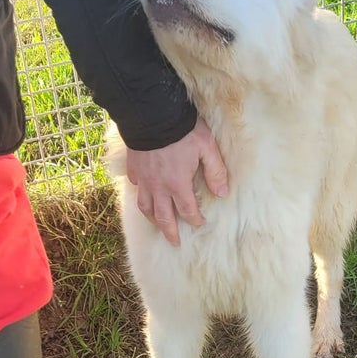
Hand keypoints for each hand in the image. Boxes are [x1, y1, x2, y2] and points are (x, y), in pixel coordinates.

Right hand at [124, 118, 227, 246]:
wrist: (153, 115)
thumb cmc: (183, 131)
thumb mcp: (207, 148)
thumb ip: (216, 171)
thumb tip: (222, 193)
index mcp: (178, 184)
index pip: (187, 210)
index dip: (194, 219)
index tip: (198, 223)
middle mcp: (159, 187)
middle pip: (163, 217)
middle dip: (170, 231)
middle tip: (174, 242)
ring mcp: (144, 179)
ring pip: (145, 207)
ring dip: (152, 218)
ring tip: (157, 224)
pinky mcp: (134, 168)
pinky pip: (136, 187)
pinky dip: (141, 195)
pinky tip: (144, 195)